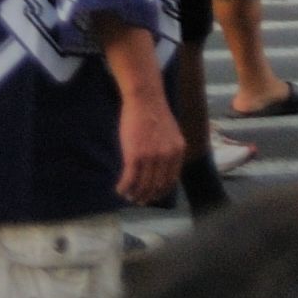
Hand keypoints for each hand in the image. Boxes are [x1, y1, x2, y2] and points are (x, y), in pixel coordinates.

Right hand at [114, 76, 184, 204]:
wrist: (145, 97)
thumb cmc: (155, 113)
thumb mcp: (171, 133)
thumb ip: (169, 150)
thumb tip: (161, 169)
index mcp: (178, 151)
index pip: (170, 180)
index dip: (160, 191)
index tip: (152, 195)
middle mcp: (167, 157)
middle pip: (156, 187)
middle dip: (146, 196)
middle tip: (137, 199)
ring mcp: (151, 157)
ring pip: (142, 186)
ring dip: (133, 194)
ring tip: (127, 195)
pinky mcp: (135, 156)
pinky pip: (129, 180)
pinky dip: (123, 188)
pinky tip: (119, 188)